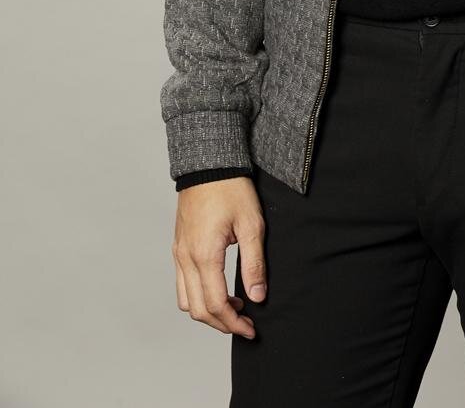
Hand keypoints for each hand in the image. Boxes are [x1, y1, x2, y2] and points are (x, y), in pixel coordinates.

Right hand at [172, 176, 265, 338]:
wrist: (209, 163)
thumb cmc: (231, 189)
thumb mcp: (251, 224)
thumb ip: (254, 263)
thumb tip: (258, 296)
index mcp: (204, 254)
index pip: (215, 305)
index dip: (233, 324)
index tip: (251, 329)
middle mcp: (186, 258)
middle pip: (198, 310)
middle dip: (222, 324)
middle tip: (246, 324)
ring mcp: (179, 253)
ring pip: (186, 301)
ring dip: (208, 312)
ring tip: (235, 307)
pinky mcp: (178, 247)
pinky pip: (182, 284)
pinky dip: (198, 297)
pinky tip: (219, 289)